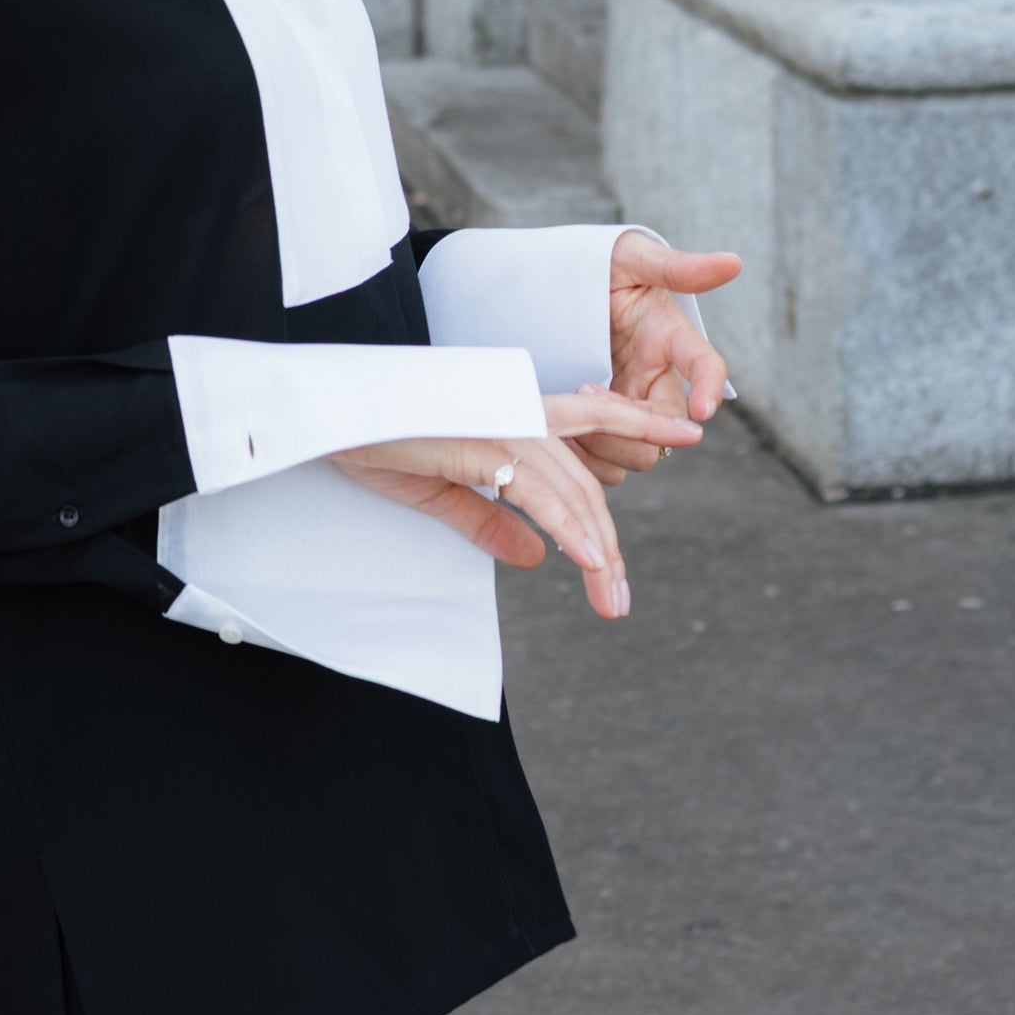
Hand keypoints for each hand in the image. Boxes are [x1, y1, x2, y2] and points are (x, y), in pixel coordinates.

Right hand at [330, 386, 698, 619]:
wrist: (328, 413)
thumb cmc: (374, 440)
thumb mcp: (438, 490)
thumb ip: (488, 522)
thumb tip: (536, 558)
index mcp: (513, 413)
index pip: (592, 424)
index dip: (642, 424)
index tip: (685, 435)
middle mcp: (521, 413)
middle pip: (587, 483)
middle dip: (608, 545)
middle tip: (617, 599)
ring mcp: (506, 426)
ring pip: (574, 494)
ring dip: (598, 552)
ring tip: (610, 600)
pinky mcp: (485, 443)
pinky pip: (540, 494)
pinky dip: (571, 530)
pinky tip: (592, 562)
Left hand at [572, 230, 740, 476]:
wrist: (552, 284)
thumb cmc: (599, 264)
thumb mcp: (632, 258)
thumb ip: (677, 268)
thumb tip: (734, 262)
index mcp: (669, 338)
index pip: (706, 366)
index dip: (710, 388)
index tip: (703, 409)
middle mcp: (656, 378)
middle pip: (669, 426)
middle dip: (632, 422)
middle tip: (586, 388)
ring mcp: (630, 404)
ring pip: (640, 452)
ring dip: (606, 443)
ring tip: (569, 411)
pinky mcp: (603, 424)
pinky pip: (608, 462)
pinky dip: (587, 458)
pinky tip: (559, 431)